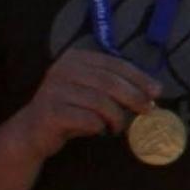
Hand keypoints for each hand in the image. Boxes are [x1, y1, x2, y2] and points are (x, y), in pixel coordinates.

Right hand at [6, 44, 164, 156]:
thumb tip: (154, 91)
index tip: (157, 92)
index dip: (139, 78)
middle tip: (147, 111)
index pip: (114, 64)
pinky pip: (88, 119)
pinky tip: (99, 129)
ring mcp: (54, 89)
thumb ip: (117, 87)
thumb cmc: (70, 110)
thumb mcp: (93, 92)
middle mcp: (63, 68)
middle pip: (109, 82)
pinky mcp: (50, 112)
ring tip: (118, 126)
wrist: (32, 131)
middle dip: (134, 97)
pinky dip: (99, 126)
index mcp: (75, 58)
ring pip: (101, 102)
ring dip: (117, 117)